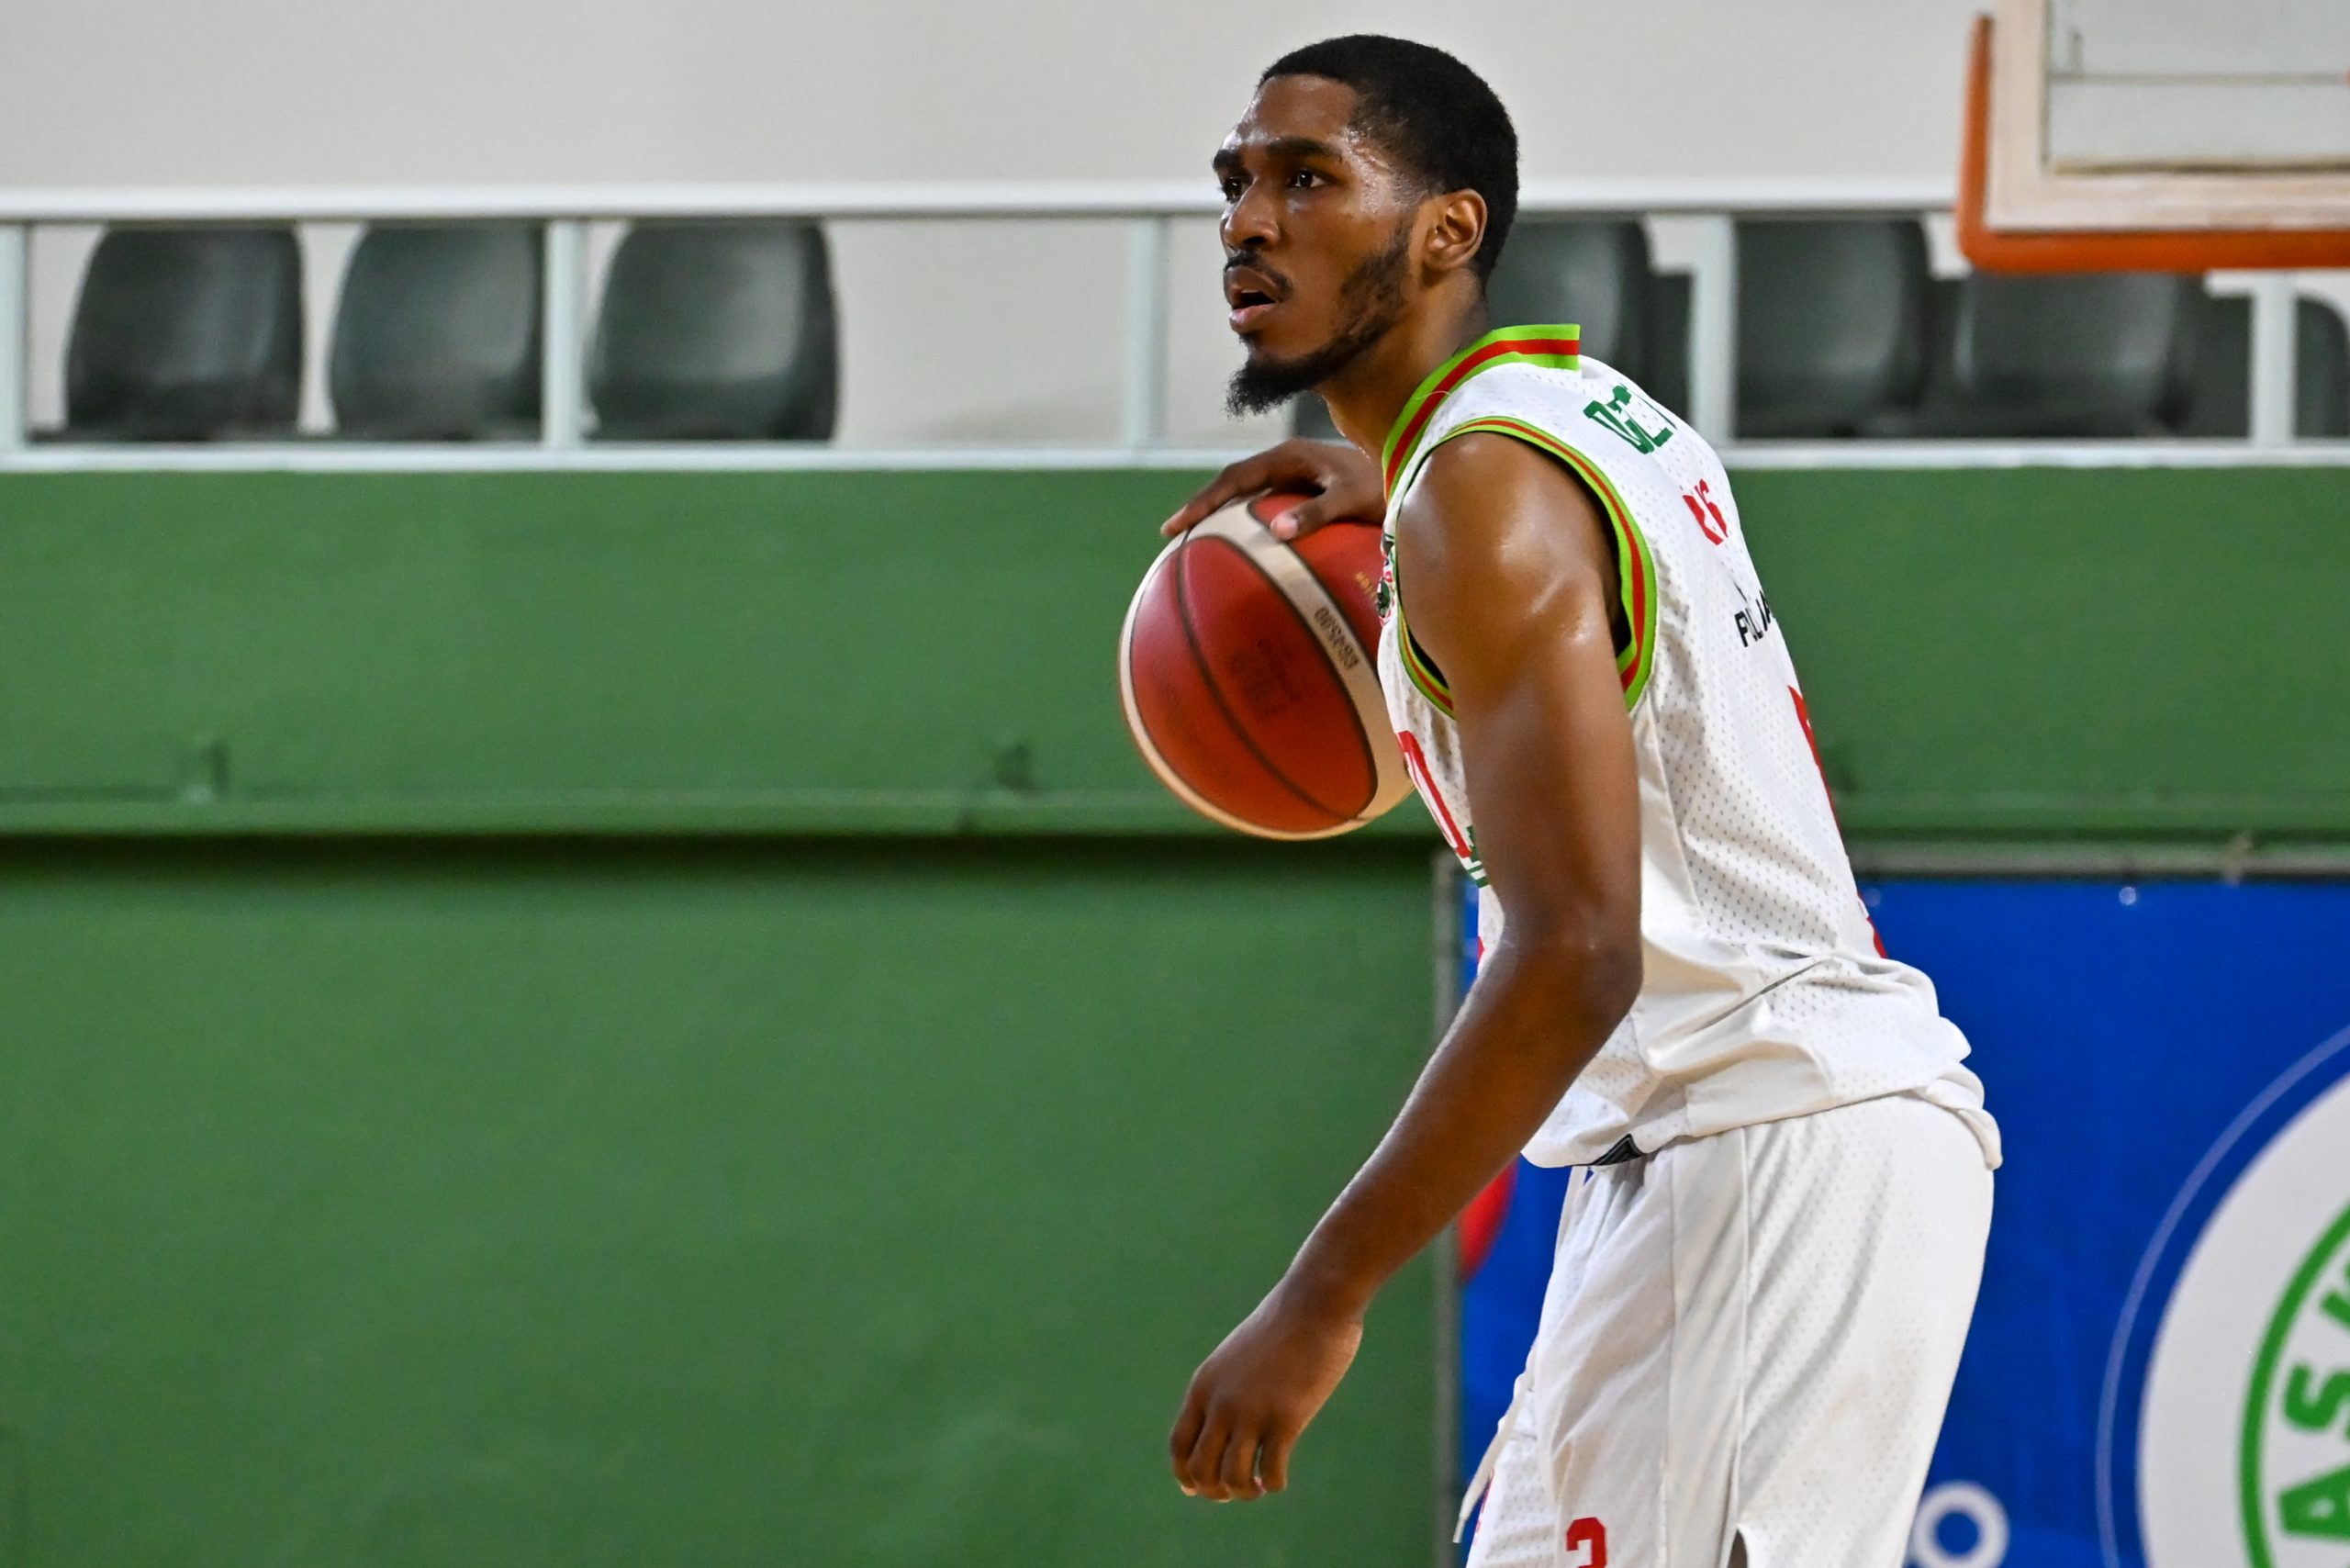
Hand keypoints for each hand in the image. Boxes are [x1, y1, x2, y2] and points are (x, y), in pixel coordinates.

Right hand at [1161, 438, 1385, 540]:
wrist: (1412, 469)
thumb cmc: (1385, 483)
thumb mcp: (1352, 498)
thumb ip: (1317, 512)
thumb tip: (1276, 531)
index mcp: (1288, 456)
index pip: (1232, 478)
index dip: (1202, 500)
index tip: (1177, 524)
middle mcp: (1285, 463)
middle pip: (1230, 485)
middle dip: (1200, 507)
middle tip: (1170, 535)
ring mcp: (1292, 478)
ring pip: (1245, 497)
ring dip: (1220, 516)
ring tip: (1193, 545)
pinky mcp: (1302, 494)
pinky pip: (1266, 510)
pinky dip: (1247, 527)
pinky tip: (1241, 554)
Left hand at [1168, 1281, 1363, 1500]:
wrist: (1313, 1303)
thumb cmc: (1280, 1329)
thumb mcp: (1237, 1358)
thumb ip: (1224, 1390)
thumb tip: (1222, 1431)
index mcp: (1204, 1386)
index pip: (1179, 1446)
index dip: (1186, 1475)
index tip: (1200, 1489)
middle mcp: (1221, 1403)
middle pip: (1201, 1470)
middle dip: (1215, 1491)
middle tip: (1238, 1488)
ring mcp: (1252, 1412)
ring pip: (1232, 1478)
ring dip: (1244, 1492)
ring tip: (1258, 1485)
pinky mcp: (1286, 1418)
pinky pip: (1271, 1472)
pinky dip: (1273, 1483)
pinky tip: (1280, 1476)